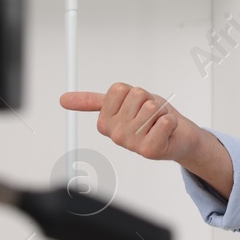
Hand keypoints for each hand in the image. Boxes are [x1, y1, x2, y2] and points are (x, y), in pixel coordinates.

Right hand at [60, 84, 201, 163]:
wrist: (177, 137)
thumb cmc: (151, 118)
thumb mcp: (122, 104)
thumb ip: (92, 100)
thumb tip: (63, 99)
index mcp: (105, 122)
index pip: (119, 89)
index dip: (133, 92)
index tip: (136, 106)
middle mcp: (115, 135)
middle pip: (137, 95)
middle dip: (149, 100)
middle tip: (151, 115)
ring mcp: (132, 144)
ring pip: (151, 107)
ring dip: (161, 111)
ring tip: (158, 123)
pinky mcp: (150, 150)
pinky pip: (164, 121)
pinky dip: (170, 121)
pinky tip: (167, 131)